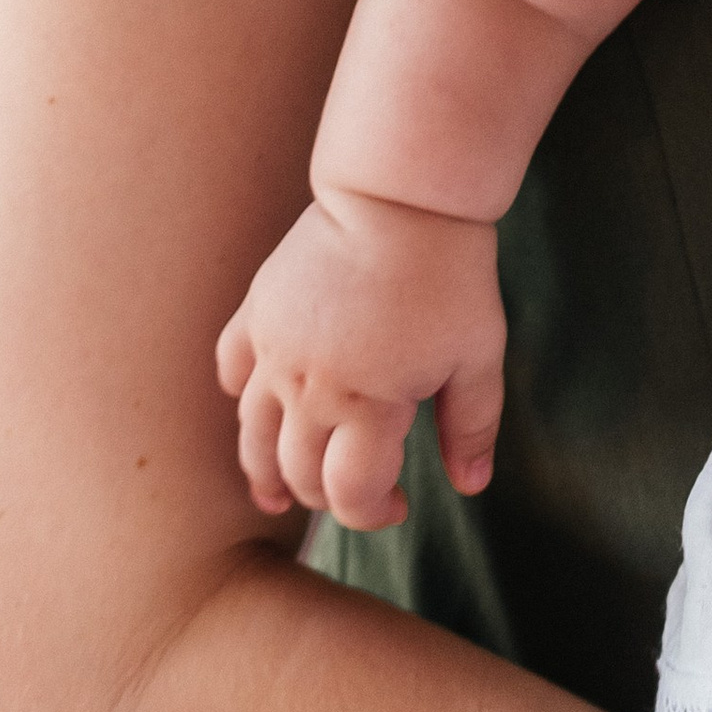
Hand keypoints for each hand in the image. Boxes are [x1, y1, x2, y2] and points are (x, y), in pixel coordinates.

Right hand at [216, 191, 506, 532]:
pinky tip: (254, 407)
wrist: (399, 197)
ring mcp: (275, 351)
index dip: (373, 513)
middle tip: (352, 489)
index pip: (351, 494)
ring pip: (252, 434)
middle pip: (298, 472)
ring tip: (275, 494)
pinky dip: (239, 395)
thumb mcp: (479, 356)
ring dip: (265, 469)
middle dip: (324, 496)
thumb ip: (472, 427)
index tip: (400, 504)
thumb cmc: (448, 276)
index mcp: (368, 407)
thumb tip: (471, 488)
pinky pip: (232, 367)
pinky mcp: (257, 312)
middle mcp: (309, 389)